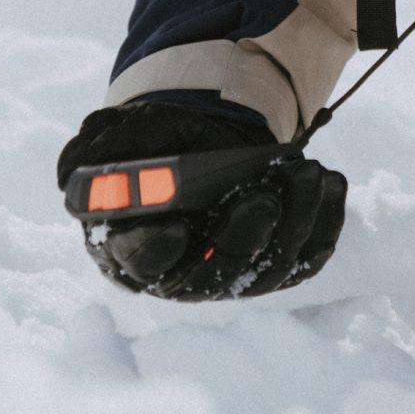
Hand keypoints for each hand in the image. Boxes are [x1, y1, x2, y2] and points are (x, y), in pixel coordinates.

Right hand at [56, 100, 345, 299]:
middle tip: (265, 192)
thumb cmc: (155, 142)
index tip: (172, 228)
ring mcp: (232, 275)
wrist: (205, 136)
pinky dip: (325, 223)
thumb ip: (105, 156)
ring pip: (268, 269)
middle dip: (244, 234)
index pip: (137, 263)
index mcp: (129, 248)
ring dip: (296, 220)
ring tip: (309, 171)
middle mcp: (180, 274)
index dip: (152, 252)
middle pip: (213, 277)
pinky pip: (307, 259)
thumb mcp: (120, 138)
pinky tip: (330, 183)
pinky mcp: (275, 264)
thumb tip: (84, 172)